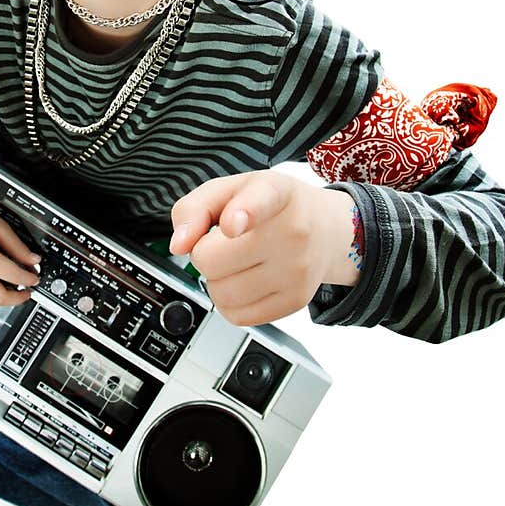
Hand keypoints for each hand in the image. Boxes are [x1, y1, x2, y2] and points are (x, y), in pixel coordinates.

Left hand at [168, 170, 356, 326]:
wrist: (325, 229)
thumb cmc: (272, 207)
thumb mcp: (231, 188)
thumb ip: (194, 208)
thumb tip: (179, 245)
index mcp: (274, 192)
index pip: (259, 201)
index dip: (243, 212)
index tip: (232, 223)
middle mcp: (292, 231)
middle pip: (212, 260)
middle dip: (204, 254)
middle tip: (222, 244)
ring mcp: (297, 269)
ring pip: (222, 294)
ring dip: (216, 281)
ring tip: (236, 262)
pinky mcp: (296, 300)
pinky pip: (238, 316)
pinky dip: (230, 303)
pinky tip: (245, 281)